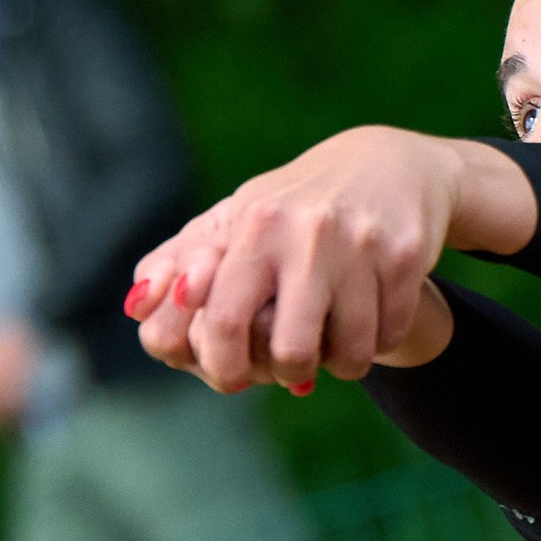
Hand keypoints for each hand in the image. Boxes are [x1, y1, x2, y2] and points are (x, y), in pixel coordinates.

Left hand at [124, 126, 532, 392]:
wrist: (392, 164)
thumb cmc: (297, 203)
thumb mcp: (239, 218)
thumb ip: (182, 261)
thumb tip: (134, 306)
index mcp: (255, 225)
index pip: (225, 322)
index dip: (225, 367)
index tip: (234, 376)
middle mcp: (305, 233)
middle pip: (290, 351)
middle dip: (288, 372)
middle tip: (292, 363)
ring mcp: (360, 244)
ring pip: (347, 354)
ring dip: (340, 363)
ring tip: (335, 340)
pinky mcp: (406, 256)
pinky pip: (388, 335)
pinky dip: (378, 341)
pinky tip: (370, 315)